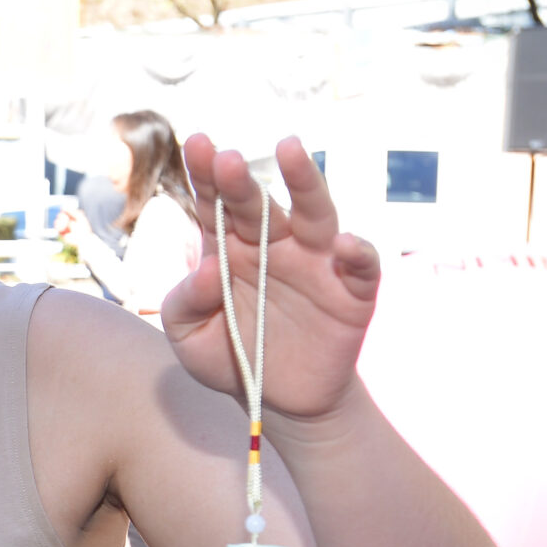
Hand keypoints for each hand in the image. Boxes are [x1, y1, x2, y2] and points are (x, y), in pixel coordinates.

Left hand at [158, 135, 381, 421]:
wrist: (279, 403)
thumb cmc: (231, 359)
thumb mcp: (189, 337)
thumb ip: (185, 303)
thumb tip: (210, 268)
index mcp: (230, 249)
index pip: (216, 204)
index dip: (207, 174)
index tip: (196, 143)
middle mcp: (274, 246)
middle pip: (259, 204)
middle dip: (242, 181)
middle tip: (227, 159)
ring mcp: (315, 264)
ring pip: (315, 215)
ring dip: (305, 183)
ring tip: (291, 152)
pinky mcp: (351, 293)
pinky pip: (360, 267)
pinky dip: (359, 253)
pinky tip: (346, 245)